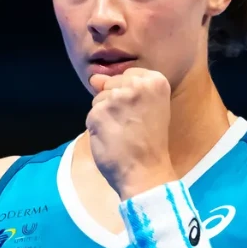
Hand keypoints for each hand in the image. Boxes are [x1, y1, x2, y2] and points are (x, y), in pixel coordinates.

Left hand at [87, 68, 178, 198]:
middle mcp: (137, 84)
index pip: (128, 75)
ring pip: (99, 99)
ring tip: (123, 133)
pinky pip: (91, 115)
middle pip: (111, 84)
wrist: (146, 172)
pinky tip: (112, 139)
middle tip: (132, 125)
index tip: (140, 115)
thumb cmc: (149, 143)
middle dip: (115, 103)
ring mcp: (117, 98)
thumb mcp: (147, 108)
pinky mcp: (99, 112)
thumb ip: (122, 88)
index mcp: (156, 81)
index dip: (129, 96)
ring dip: (105, 116)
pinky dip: (97, 128)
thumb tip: (94, 78)